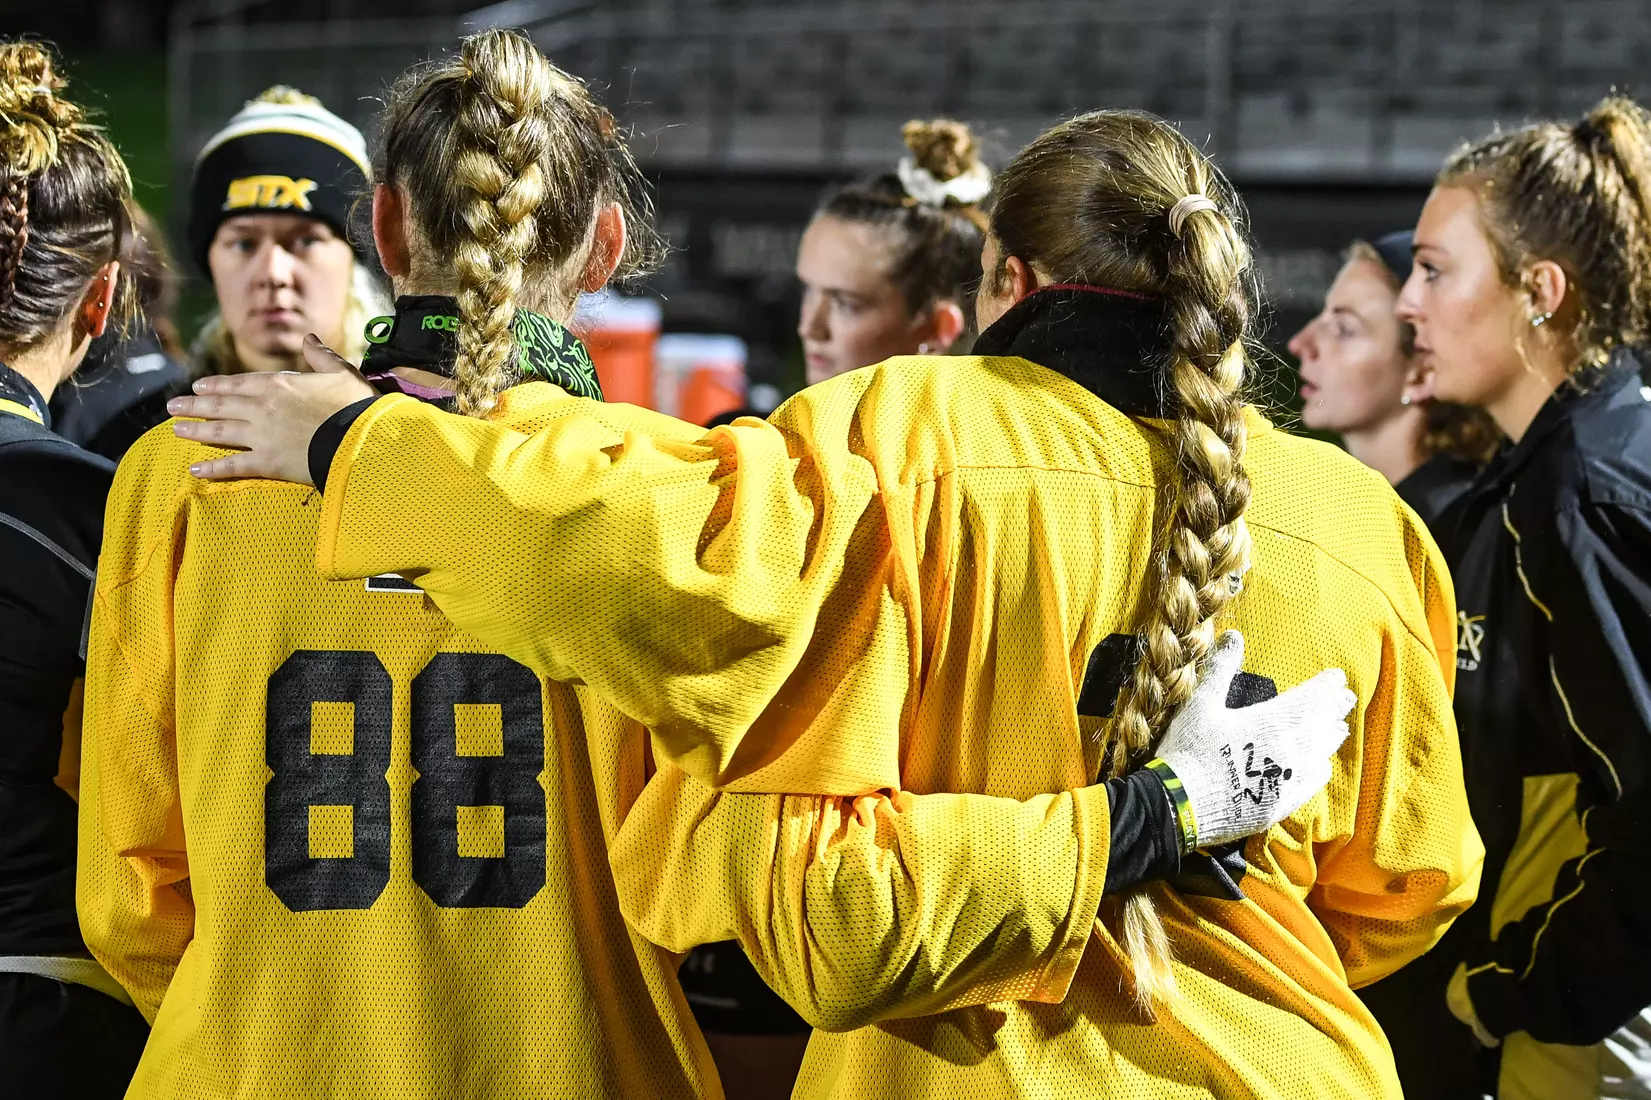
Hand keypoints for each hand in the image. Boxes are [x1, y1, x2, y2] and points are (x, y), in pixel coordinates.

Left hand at [168, 334, 374, 483]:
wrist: (359, 441)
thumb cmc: (354, 406)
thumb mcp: (342, 373)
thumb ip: (321, 356)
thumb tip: (309, 338)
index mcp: (279, 385)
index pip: (238, 382)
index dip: (216, 385)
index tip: (198, 386)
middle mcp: (262, 407)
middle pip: (221, 405)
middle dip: (194, 405)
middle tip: (173, 407)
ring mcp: (261, 435)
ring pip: (220, 431)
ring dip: (195, 430)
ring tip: (175, 430)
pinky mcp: (267, 462)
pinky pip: (233, 465)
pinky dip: (213, 468)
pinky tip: (194, 469)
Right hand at [1155, 631, 1355, 849]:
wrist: (1179, 805)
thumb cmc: (1188, 750)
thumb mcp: (1200, 704)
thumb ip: (1221, 669)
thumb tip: (1234, 635)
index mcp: (1271, 722)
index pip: (1311, 699)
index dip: (1327, 686)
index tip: (1338, 677)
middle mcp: (1288, 751)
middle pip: (1322, 725)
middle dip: (1335, 709)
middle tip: (1347, 698)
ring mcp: (1287, 781)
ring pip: (1321, 754)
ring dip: (1331, 737)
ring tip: (1339, 728)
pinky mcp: (1279, 805)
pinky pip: (1311, 784)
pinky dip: (1320, 769)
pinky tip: (1321, 766)